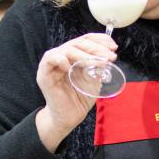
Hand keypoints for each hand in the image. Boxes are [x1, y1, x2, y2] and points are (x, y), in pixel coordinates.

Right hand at [35, 33, 117, 151]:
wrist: (69, 117)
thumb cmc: (79, 98)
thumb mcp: (94, 80)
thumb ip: (98, 67)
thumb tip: (107, 57)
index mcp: (74, 56)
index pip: (86, 40)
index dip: (100, 40)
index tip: (114, 47)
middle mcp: (63, 56)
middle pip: (78, 43)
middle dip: (97, 48)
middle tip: (110, 57)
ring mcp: (53, 64)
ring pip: (68, 49)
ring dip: (85, 55)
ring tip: (98, 63)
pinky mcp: (44, 74)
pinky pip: (51, 59)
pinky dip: (62, 60)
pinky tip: (71, 68)